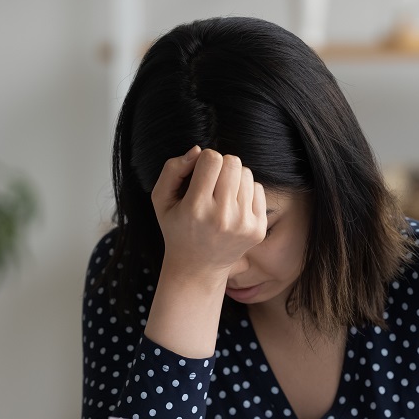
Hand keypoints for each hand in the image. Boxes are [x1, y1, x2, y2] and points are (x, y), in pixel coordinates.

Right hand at [151, 146, 266, 281]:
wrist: (198, 267)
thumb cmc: (177, 228)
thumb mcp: (161, 199)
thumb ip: (173, 169)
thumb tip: (198, 150)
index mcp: (196, 208)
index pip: (212, 159)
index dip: (205, 161)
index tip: (199, 174)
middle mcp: (222, 217)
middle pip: (233, 162)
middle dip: (221, 166)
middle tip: (212, 183)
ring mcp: (243, 224)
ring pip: (246, 173)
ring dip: (234, 178)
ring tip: (222, 195)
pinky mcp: (258, 229)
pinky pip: (258, 189)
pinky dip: (245, 192)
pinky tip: (233, 206)